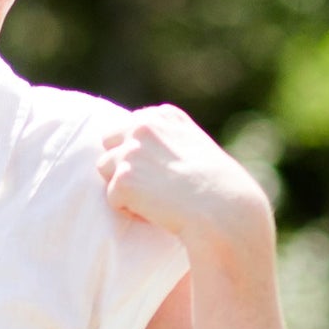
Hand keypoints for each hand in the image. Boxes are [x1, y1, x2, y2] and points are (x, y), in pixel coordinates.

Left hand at [97, 104, 272, 254]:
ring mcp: (132, 151)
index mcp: (164, 115)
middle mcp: (144, 125)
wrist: (224, 210)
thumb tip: (144, 155)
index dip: (142, 155)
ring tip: (155, 200)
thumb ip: (170, 141)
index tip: (165, 172)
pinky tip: (156, 213)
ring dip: (123, 187)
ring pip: (104, 169)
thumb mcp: (198, 149)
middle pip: (110, 142)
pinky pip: (112, 199)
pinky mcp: (124, 179)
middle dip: (123, 164)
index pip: (132, 126)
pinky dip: (129, 211)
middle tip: (154, 188)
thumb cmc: (219, 188)